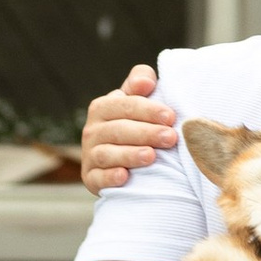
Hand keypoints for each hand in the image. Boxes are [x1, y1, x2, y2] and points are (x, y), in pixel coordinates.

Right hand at [83, 66, 178, 194]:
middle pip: (118, 130)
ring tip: (151, 156)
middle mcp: (92, 130)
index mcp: (103, 107)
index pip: (125, 105)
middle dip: (146, 133)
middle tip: (170, 138)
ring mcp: (90, 155)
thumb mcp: (136, 100)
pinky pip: (97, 178)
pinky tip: (124, 177)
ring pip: (107, 154)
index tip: (171, 117)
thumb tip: (146, 82)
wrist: (123, 159)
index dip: (148, 110)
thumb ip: (140, 82)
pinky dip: (109, 178)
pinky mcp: (91, 178)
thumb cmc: (136, 123)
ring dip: (129, 155)